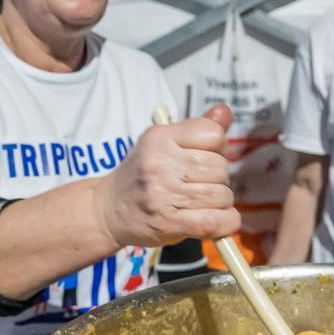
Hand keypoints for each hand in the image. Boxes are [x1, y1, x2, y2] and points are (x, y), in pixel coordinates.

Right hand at [93, 104, 239, 247]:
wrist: (108, 209)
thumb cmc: (140, 175)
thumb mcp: (162, 142)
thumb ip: (197, 128)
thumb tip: (223, 111)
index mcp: (160, 138)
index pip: (212, 134)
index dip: (219, 146)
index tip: (209, 155)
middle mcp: (160, 164)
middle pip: (219, 167)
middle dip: (220, 178)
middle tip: (204, 183)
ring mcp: (164, 195)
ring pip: (221, 195)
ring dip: (221, 202)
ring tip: (203, 202)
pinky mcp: (169, 223)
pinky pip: (215, 221)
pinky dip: (225, 222)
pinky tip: (218, 220)